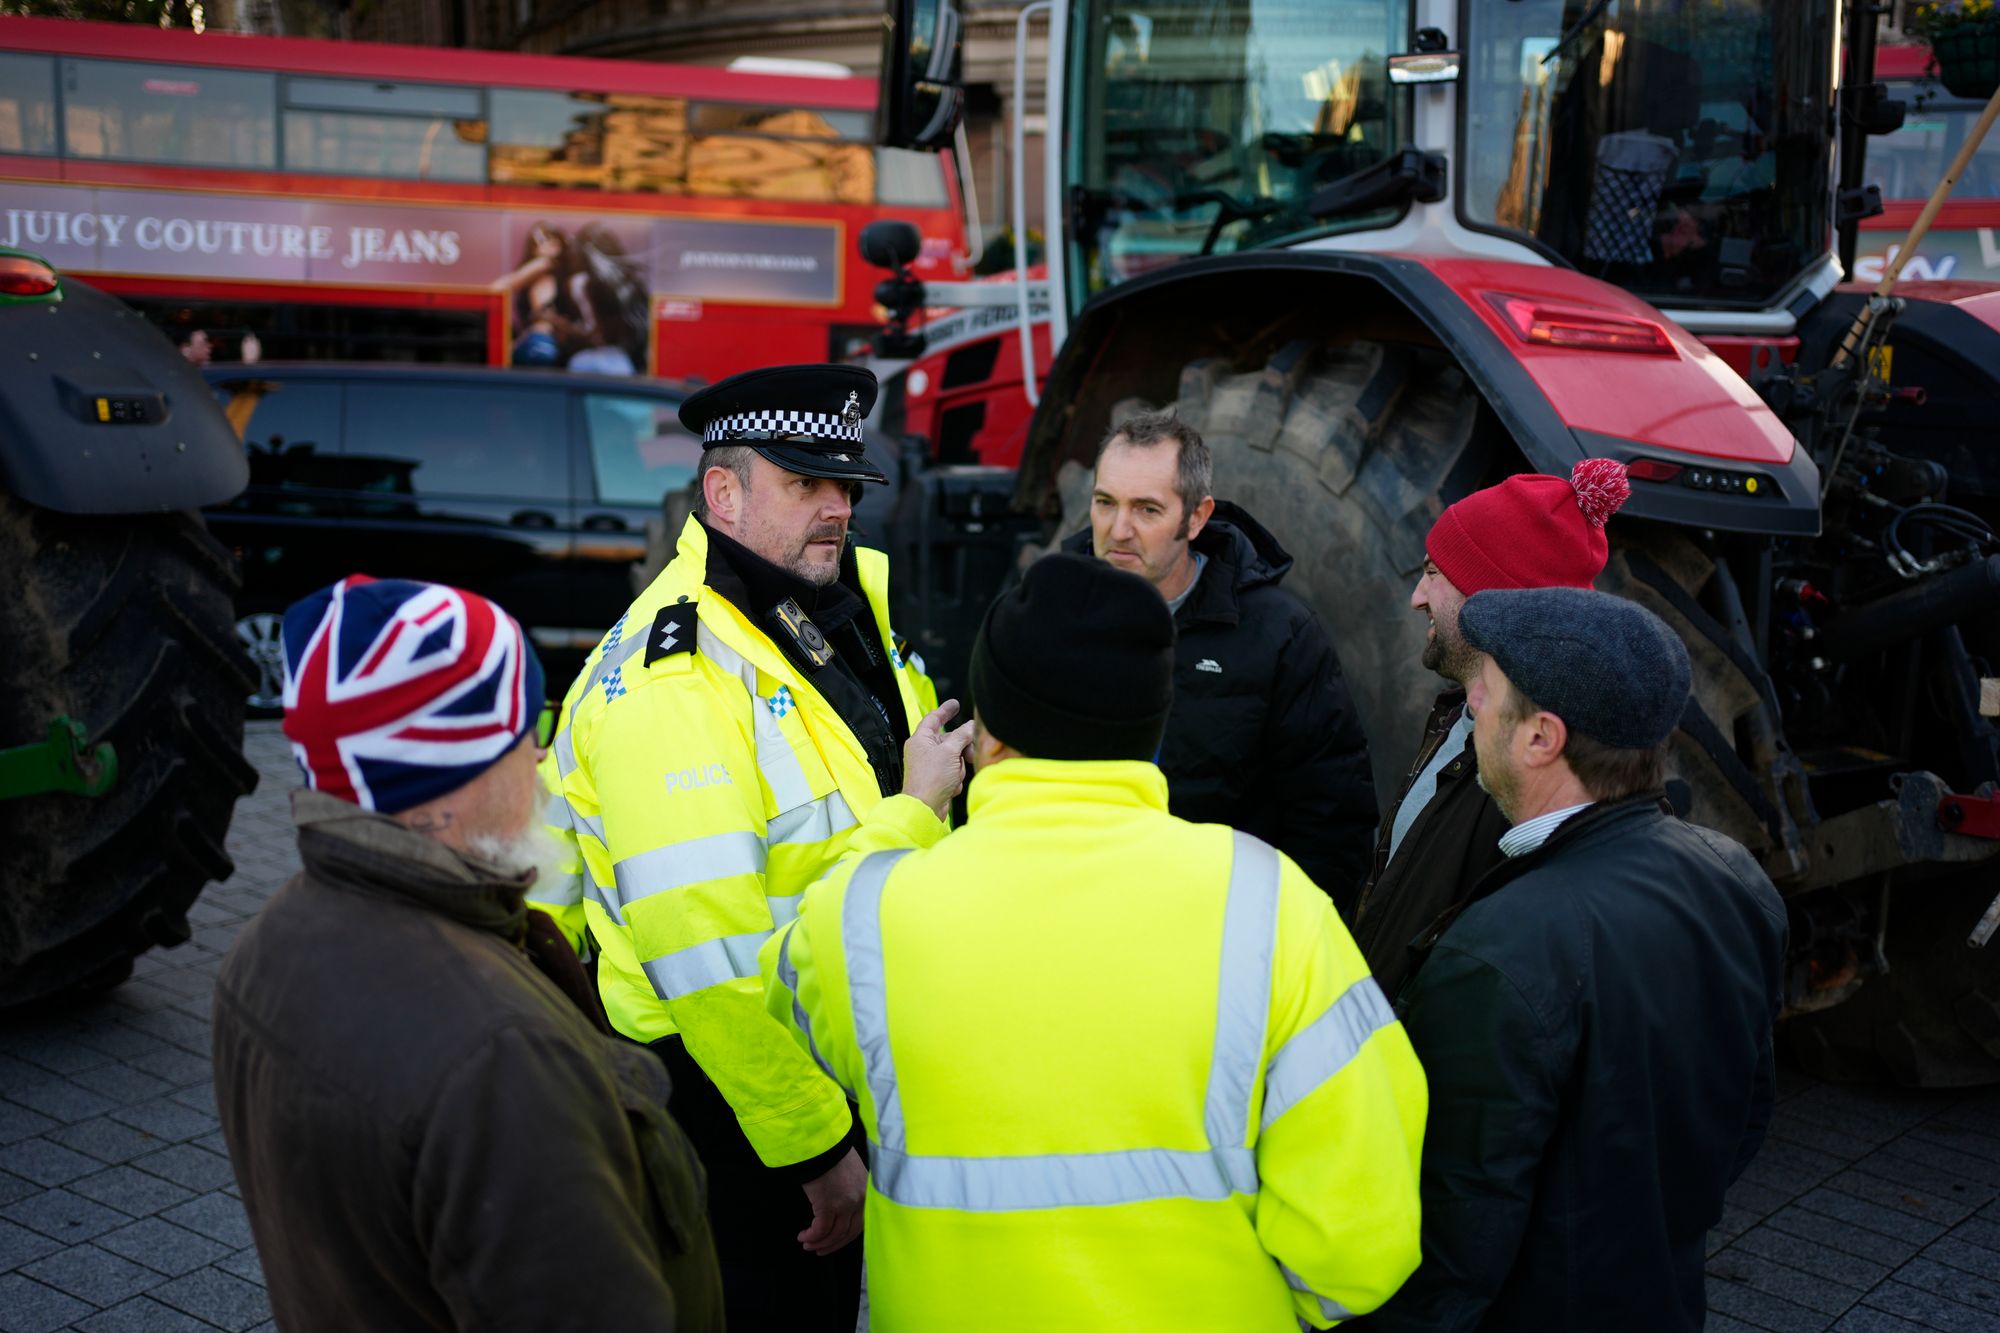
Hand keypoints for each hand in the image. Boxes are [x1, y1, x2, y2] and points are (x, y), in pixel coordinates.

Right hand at [797, 1147, 866, 1254]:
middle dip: (833, 1244)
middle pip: (849, 1232)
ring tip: (807, 1244)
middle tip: (819, 1250)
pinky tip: (803, 1236)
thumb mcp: (849, 1171)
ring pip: (834, 1234)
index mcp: (866, 1191)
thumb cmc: (831, 1152)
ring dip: (819, 1242)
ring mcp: (845, 1204)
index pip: (861, 1222)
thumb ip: (850, 1189)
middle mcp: (860, 1200)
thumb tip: (840, 1206)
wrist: (820, 1142)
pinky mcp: (828, 1205)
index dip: (846, 1236)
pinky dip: (811, 1236)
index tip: (835, 1242)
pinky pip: (820, 1229)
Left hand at [902, 699, 972, 817]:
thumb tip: (970, 726)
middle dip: (961, 749)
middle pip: (950, 740)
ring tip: (954, 775)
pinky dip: (955, 778)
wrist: (925, 808)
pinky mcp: (937, 779)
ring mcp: (931, 765)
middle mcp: (924, 751)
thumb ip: (962, 736)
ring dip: (959, 767)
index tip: (954, 704)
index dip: (945, 710)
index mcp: (920, 739)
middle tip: (969, 752)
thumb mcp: (949, 752)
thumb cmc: (929, 780)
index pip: (934, 719)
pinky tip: (951, 786)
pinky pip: (954, 772)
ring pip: (955, 757)